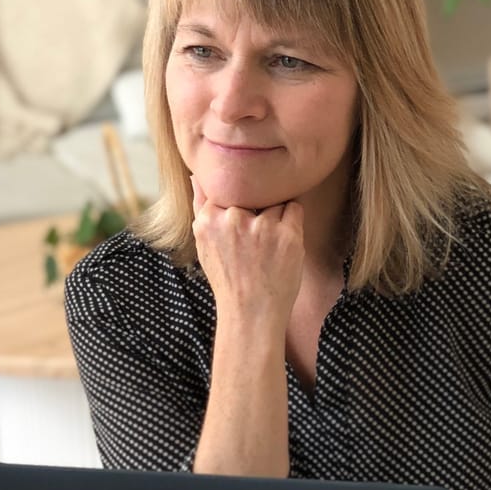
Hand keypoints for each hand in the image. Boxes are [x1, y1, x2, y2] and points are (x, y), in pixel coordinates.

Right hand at [191, 175, 304, 330]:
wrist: (251, 314)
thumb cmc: (228, 280)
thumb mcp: (204, 245)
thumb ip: (200, 207)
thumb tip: (196, 175)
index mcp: (208, 221)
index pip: (228, 190)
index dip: (238, 205)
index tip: (240, 226)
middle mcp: (233, 220)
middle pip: (252, 193)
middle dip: (255, 209)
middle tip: (255, 239)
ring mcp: (262, 227)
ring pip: (273, 199)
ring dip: (275, 215)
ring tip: (269, 244)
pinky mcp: (287, 235)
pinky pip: (294, 208)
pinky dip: (292, 222)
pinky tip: (282, 243)